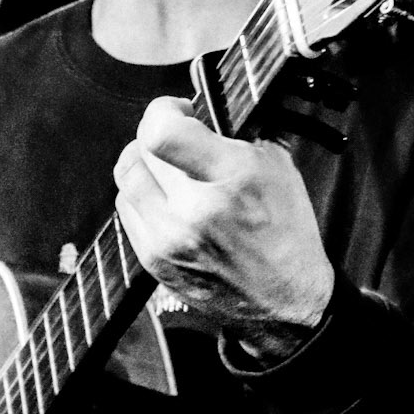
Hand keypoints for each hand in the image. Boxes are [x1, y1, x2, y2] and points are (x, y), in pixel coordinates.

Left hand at [114, 97, 334, 357]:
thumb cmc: (287, 233)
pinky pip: (128, 211)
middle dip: (157, 136)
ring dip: (144, 164)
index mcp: (233, 180)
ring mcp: (169, 241)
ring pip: (126, 179)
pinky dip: (142, 196)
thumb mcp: (279, 169)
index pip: (162, 132)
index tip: (180, 111)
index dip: (163, 111)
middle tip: (178, 138)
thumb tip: (200, 113)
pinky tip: (167, 199)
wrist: (286, 302)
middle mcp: (194, 212)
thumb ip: (236, 135)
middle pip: (139, 152)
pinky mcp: (154, 262)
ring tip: (170, 169)